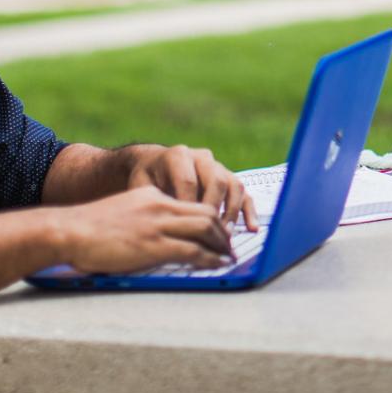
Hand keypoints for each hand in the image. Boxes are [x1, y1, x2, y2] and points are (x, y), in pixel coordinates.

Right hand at [55, 185, 234, 272]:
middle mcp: (160, 205)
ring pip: (205, 228)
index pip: (192, 203)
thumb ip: (143, 216)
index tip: (217, 231)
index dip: (211, 217)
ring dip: (221, 244)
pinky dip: (210, 258)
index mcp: (152, 196)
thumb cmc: (88, 228)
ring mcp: (158, 225)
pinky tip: (217, 264)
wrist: (70, 230)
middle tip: (229, 245)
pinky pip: (193, 250)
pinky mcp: (154, 245)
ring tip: (228, 255)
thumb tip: (155, 234)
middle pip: (206, 213)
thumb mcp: (123, 210)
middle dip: (222, 230)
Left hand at [127, 144, 257, 230]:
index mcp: (178, 156)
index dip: (190, 207)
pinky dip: (248, 210)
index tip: (187, 230)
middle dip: (214, 210)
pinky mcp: (228, 177)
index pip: (189, 181)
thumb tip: (158, 226)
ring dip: (231, 213)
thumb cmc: (145, 179)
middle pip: (216, 180)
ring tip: (225, 236)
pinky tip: (251, 228)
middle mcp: (201, 157)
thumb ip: (151, 201)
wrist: (152, 164)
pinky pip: (243, 192)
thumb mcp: (140, 186)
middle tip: (209, 235)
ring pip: (233, 185)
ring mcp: (217, 166)